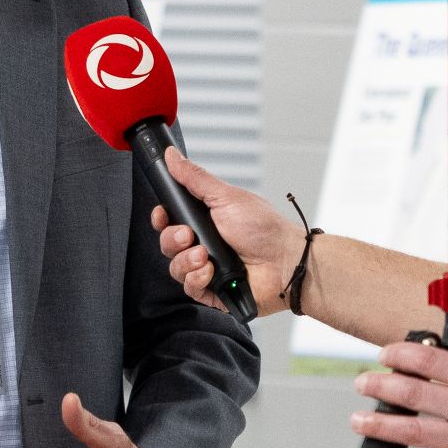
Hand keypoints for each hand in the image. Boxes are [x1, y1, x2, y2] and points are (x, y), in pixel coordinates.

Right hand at [148, 148, 301, 311]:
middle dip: (173, 240)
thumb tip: (173, 157)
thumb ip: (195, 178)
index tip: (162, 215)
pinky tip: (211, 272)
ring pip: (175, 268)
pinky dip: (197, 279)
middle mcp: (204, 244)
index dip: (162, 219)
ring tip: (205, 256)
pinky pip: (189, 288)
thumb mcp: (226, 197)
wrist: (285, 261)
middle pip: (168, 244)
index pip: (170, 221)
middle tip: (190, 236)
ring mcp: (207, 268)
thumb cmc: (264, 229)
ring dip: (186, 261)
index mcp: (205, 221)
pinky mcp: (212, 291)